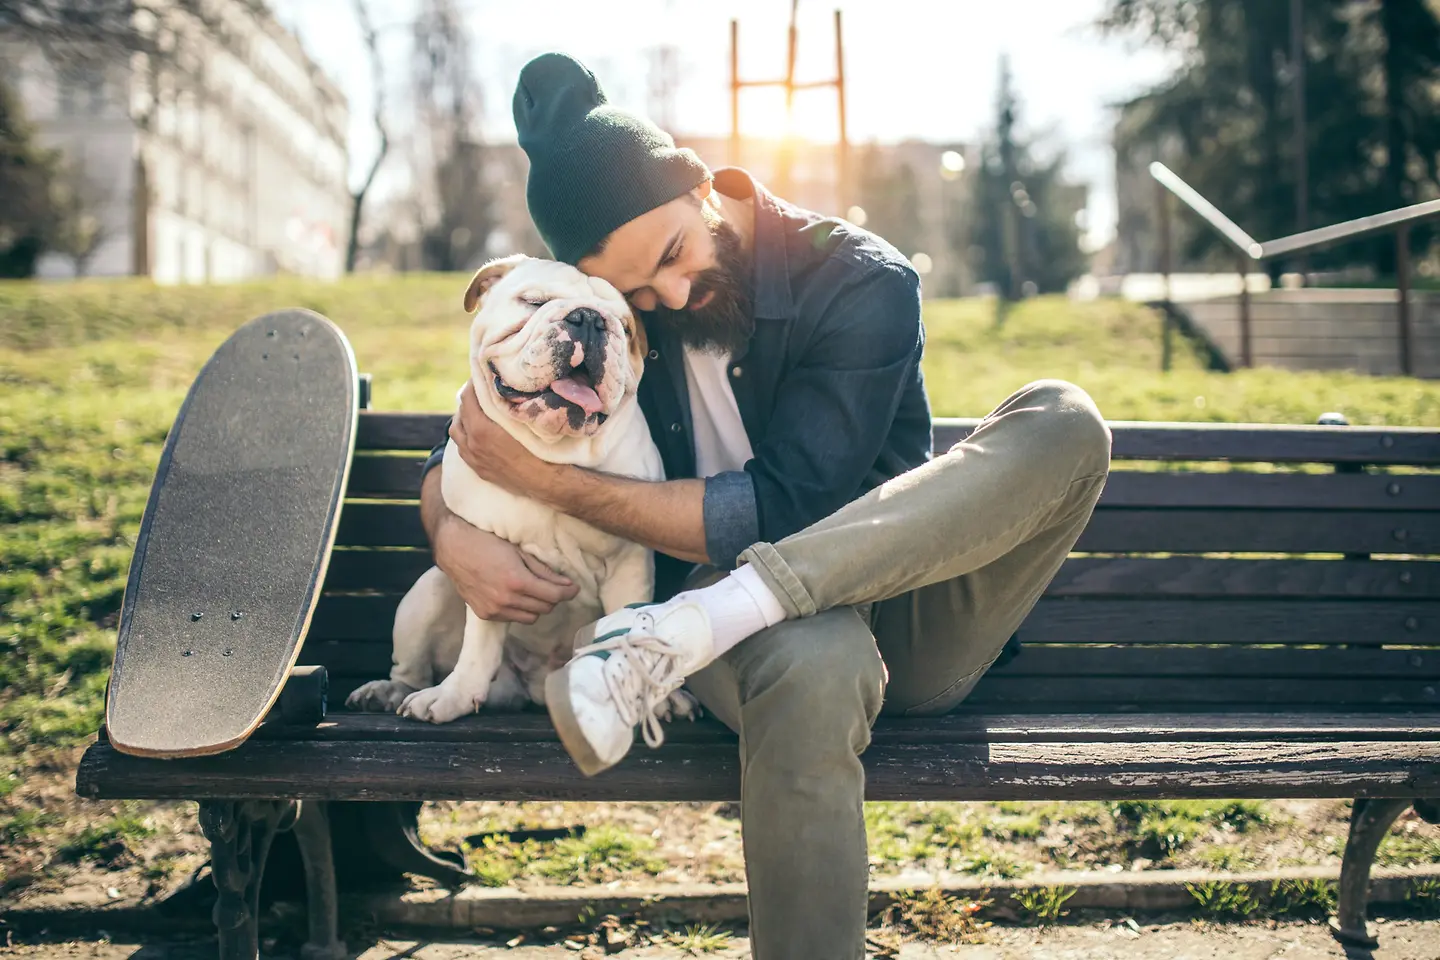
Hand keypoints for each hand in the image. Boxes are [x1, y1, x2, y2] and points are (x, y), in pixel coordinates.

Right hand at [432, 515, 578, 623]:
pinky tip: (516, 596)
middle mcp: (506, 600)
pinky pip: (513, 619)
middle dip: (553, 598)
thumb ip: (544, 571)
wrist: (453, 548)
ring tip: (534, 591)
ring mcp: (494, 610)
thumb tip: (567, 584)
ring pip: (530, 618)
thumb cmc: (487, 542)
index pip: (554, 596)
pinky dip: (520, 610)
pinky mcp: (485, 615)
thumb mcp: (519, 552)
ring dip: (537, 606)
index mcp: (517, 581)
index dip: (568, 592)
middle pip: (545, 609)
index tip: (574, 588)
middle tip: (554, 586)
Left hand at [448, 381, 550, 495]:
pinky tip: (477, 433)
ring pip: (456, 432)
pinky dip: (466, 436)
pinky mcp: (479, 469)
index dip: (473, 383)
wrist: (544, 481)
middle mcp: (472, 444)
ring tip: (476, 412)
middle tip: (481, 392)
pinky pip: (463, 448)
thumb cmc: (538, 448)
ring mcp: (473, 459)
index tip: (481, 376)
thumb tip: (499, 384)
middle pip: (460, 413)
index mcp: (480, 429)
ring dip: (463, 419)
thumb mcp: (521, 420)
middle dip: (468, 400)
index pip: (467, 397)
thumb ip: (505, 403)